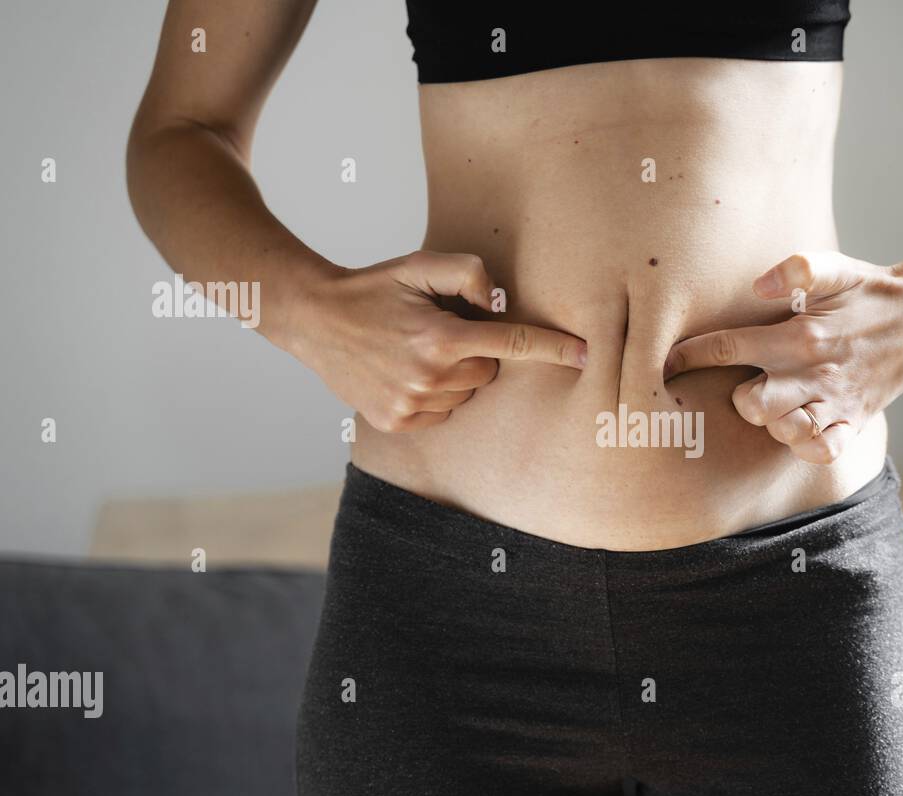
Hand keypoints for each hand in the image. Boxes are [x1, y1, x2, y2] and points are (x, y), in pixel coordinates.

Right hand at [285, 250, 586, 432]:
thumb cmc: (373, 288)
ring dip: (454, 374)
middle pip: (489, 370)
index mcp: (440, 338)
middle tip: (439, 331)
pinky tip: (405, 373)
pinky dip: (434, 394)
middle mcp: (429, 378)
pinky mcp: (398, 423)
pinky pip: (442, 412)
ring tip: (415, 351)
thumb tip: (497, 301)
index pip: (511, 344)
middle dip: (475, 351)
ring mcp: (411, 406)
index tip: (585, 355)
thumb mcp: (419, 264)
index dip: (552, 348)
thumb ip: (466, 273)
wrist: (314, 319)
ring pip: (466, 394)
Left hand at [662, 251, 902, 463]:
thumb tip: (757, 285)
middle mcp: (815, 373)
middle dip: (737, 398)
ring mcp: (836, 401)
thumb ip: (798, 269)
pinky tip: (797, 429)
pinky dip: (805, 446)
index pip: (728, 348)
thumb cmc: (870, 290)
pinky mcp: (855, 420)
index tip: (666, 362)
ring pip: (784, 430)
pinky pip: (822, 450)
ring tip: (773, 405)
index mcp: (801, 335)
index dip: (689, 356)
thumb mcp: (837, 266)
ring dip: (770, 422)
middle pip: (752, 404)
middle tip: (744, 385)